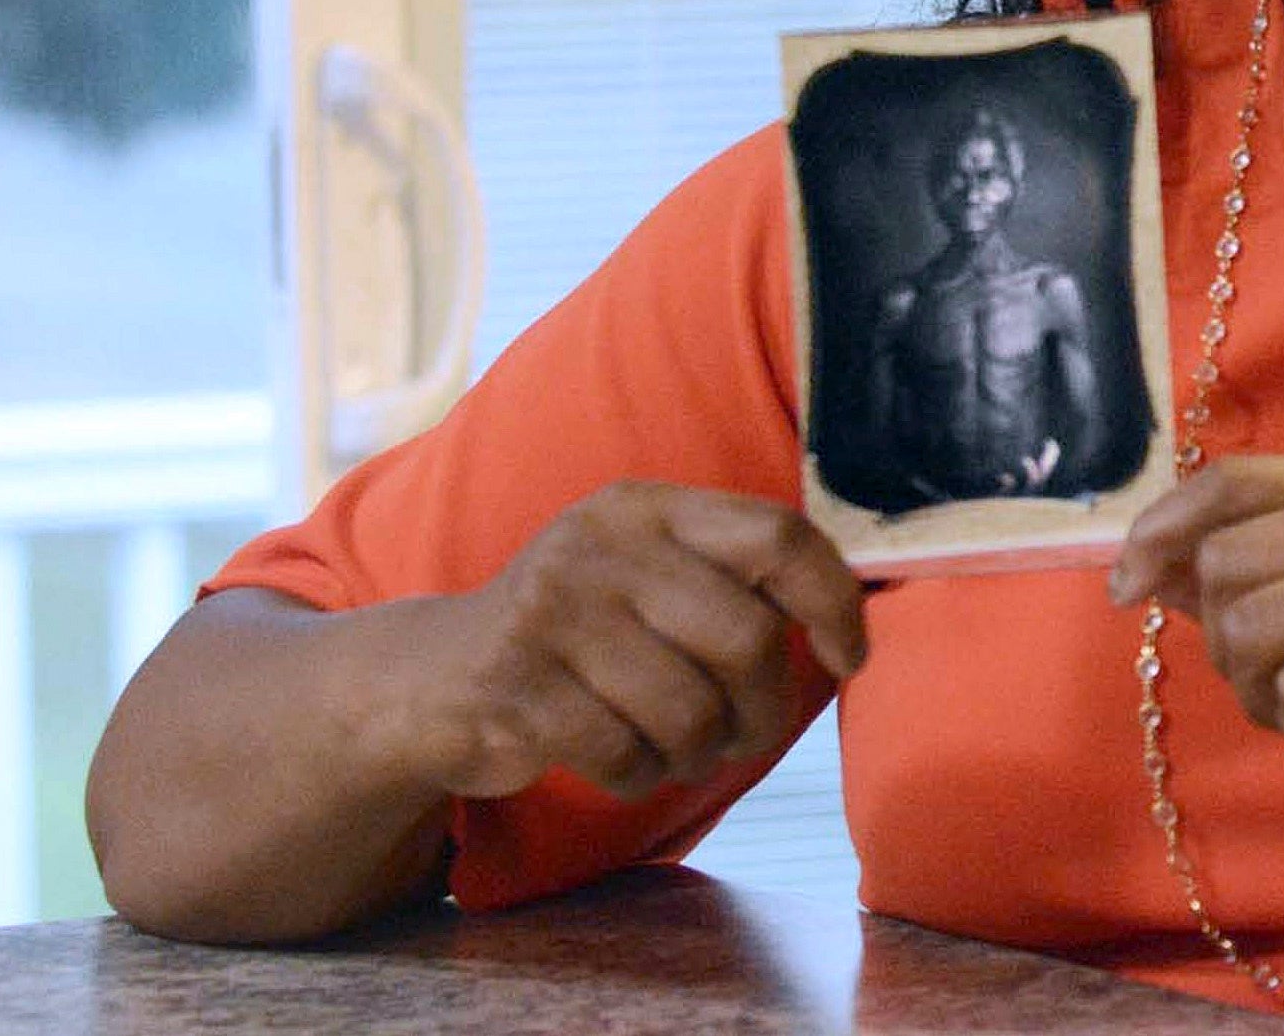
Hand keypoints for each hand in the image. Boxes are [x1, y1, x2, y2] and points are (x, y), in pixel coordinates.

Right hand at [404, 481, 867, 803]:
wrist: (433, 675)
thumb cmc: (581, 630)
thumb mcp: (649, 571)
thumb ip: (737, 576)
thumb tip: (850, 626)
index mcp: (650, 507)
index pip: (778, 537)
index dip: (834, 602)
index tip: (849, 657)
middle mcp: (600, 546)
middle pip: (746, 639)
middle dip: (764, 708)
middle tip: (748, 732)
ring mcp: (550, 615)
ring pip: (691, 712)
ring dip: (701, 751)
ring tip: (680, 747)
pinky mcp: (513, 690)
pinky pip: (625, 756)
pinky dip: (638, 776)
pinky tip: (620, 759)